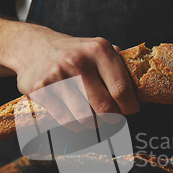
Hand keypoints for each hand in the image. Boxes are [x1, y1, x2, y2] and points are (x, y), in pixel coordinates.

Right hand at [12, 25, 138, 131]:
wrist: (31, 46)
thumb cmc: (72, 53)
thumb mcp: (97, 48)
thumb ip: (119, 66)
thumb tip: (140, 90)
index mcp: (99, 50)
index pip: (122, 90)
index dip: (129, 107)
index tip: (129, 110)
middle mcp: (78, 62)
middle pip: (106, 108)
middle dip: (112, 119)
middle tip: (112, 118)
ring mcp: (58, 77)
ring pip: (86, 118)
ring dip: (94, 124)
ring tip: (94, 118)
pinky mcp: (41, 91)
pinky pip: (66, 121)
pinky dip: (75, 126)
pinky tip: (76, 118)